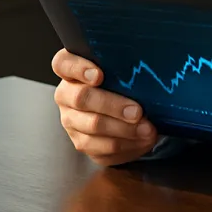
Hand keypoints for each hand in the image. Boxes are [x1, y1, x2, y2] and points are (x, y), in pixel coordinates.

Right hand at [51, 49, 157, 166]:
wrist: (126, 112)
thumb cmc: (124, 83)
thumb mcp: (124, 70)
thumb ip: (127, 68)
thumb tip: (147, 75)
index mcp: (72, 70)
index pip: (63, 63)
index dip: (77, 68)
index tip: (98, 76)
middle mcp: (66, 95)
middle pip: (81, 98)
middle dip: (112, 105)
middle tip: (137, 111)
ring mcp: (71, 121)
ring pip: (92, 126)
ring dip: (123, 129)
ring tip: (146, 129)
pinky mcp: (82, 142)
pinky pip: (102, 147)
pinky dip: (126, 144)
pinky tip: (143, 139)